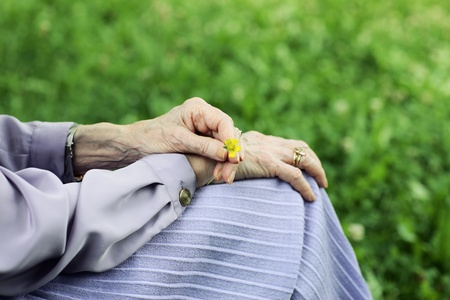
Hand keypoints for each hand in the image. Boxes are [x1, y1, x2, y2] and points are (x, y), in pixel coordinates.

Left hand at [73, 98, 240, 177]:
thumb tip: (227, 154)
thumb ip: (203, 146)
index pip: (224, 122)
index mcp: (198, 109)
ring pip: (226, 146)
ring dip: (227, 163)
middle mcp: (205, 117)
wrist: (135, 146)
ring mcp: (205, 130)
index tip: (234, 158)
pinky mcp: (204, 142)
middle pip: (228, 135)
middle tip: (227, 176)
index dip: (232, 141)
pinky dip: (220, 165)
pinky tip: (218, 176)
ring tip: (224, 179)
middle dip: (230, 156)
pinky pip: (218, 153)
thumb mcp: (178, 142)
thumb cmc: (152, 139)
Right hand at [187, 131, 327, 201]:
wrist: (210, 158)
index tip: (308, 165)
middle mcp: (269, 143)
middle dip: (314, 161)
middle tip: (321, 177)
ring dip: (317, 171)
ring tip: (322, 185)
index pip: (287, 143)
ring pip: (304, 159)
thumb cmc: (216, 160)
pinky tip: (311, 197)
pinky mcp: (270, 164)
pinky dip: (306, 187)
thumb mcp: (232, 155)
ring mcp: (270, 153)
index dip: (301, 153)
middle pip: (300, 147)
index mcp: (262, 140)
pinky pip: (295, 176)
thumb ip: (242, 158)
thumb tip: (242, 170)